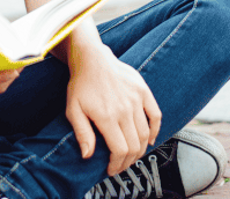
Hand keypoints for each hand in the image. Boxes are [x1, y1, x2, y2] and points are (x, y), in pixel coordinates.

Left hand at [65, 41, 161, 175]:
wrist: (92, 59)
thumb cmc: (81, 85)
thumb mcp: (73, 110)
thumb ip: (82, 134)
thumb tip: (88, 156)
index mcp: (107, 116)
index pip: (120, 150)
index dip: (117, 165)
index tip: (111, 169)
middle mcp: (125, 109)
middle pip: (135, 146)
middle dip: (128, 162)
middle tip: (121, 166)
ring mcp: (136, 100)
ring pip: (145, 134)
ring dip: (140, 150)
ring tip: (132, 156)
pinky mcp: (143, 91)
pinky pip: (156, 115)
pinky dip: (155, 130)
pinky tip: (149, 139)